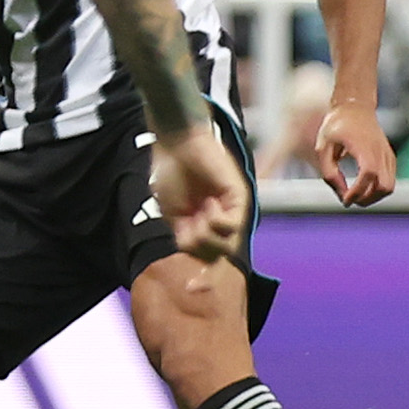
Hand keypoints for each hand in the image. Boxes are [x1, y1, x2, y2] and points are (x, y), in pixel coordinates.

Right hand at [146, 118, 249, 262]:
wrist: (177, 145)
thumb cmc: (170, 175)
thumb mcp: (173, 215)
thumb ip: (186, 237)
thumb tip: (195, 253)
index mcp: (200, 225)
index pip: (205, 256)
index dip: (196, 263)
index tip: (185, 263)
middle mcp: (218, 220)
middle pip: (217, 255)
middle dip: (199, 248)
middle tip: (187, 227)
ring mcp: (230, 210)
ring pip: (227, 247)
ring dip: (207, 236)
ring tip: (198, 215)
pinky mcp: (238, 198)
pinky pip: (233, 226)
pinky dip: (217, 221)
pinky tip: (208, 205)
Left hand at [312, 99, 395, 207]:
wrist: (355, 107)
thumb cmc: (336, 126)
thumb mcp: (323, 147)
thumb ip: (329, 171)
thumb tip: (341, 193)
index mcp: (363, 146)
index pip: (368, 174)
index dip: (358, 191)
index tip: (345, 199)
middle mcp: (380, 151)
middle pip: (384, 186)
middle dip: (367, 199)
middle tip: (349, 200)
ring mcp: (387, 155)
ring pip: (389, 187)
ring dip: (373, 197)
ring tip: (356, 196)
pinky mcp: (390, 158)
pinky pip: (389, 181)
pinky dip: (377, 190)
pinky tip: (363, 187)